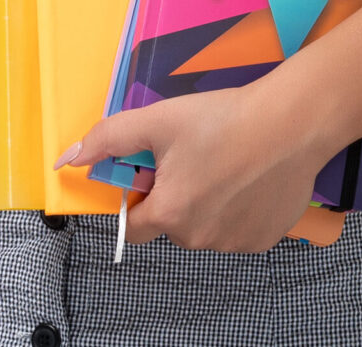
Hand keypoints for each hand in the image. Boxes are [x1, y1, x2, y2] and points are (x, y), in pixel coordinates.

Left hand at [59, 82, 336, 253]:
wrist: (293, 123)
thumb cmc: (226, 119)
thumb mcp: (158, 119)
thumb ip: (109, 139)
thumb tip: (69, 158)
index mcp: (170, 213)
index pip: (132, 227)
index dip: (135, 200)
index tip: (151, 175)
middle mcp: (199, 238)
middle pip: (170, 225)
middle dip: (174, 197)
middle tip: (194, 158)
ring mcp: (233, 242)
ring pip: (204, 228)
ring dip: (206, 204)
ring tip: (225, 164)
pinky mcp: (262, 239)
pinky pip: (236, 230)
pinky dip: (237, 210)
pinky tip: (248, 178)